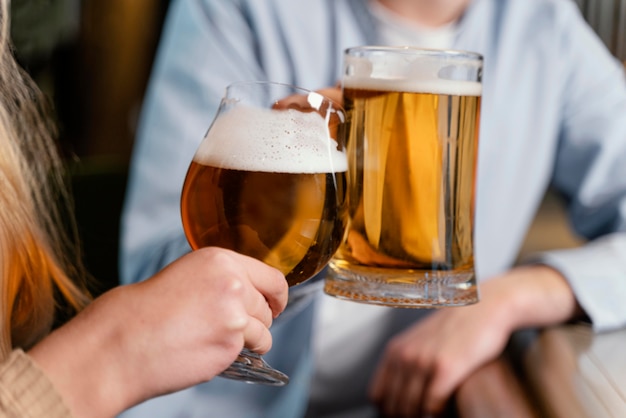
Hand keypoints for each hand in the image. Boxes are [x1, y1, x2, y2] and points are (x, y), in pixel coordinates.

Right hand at [29, 247, 287, 417]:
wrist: (122, 340)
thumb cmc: (146, 312)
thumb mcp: (188, 276)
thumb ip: (221, 279)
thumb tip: (250, 292)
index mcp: (220, 259)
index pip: (271, 276)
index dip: (276, 295)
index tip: (274, 305)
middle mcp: (232, 281)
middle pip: (269, 304)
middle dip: (260, 318)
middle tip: (240, 328)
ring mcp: (234, 312)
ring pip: (265, 329)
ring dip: (252, 339)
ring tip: (222, 342)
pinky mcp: (231, 341)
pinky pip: (252, 349)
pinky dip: (240, 354)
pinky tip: (215, 351)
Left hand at [369, 265, 578, 416]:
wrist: (485, 307)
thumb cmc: (458, 328)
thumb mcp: (422, 340)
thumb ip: (408, 361)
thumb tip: (400, 392)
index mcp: (395, 350)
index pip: (378, 396)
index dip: (390, 411)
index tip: (405, 415)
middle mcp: (404, 355)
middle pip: (394, 406)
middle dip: (408, 416)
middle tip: (423, 416)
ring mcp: (423, 361)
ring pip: (412, 409)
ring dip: (422, 417)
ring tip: (435, 415)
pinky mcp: (446, 368)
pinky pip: (432, 406)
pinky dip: (439, 414)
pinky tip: (448, 411)